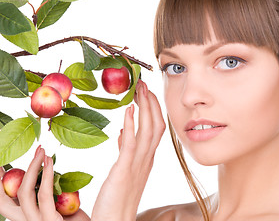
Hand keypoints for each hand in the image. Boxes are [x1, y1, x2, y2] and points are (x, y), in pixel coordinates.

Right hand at [0, 147, 89, 220]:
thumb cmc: (78, 218)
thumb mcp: (58, 203)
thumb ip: (48, 191)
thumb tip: (45, 168)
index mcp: (28, 217)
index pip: (8, 201)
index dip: (1, 186)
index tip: (2, 168)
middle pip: (3, 202)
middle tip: (3, 162)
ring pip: (22, 192)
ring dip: (31, 167)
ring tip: (40, 151)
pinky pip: (44, 195)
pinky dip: (46, 174)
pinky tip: (49, 161)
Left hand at [91, 80, 165, 220]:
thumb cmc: (118, 198)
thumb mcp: (124, 170)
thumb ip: (126, 151)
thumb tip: (123, 133)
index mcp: (147, 159)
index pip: (156, 129)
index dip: (154, 109)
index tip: (147, 93)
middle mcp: (147, 159)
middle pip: (156, 126)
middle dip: (152, 103)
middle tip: (144, 84)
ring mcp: (138, 164)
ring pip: (148, 131)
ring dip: (145, 108)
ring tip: (140, 89)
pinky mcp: (125, 170)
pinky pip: (131, 144)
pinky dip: (132, 125)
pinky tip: (129, 110)